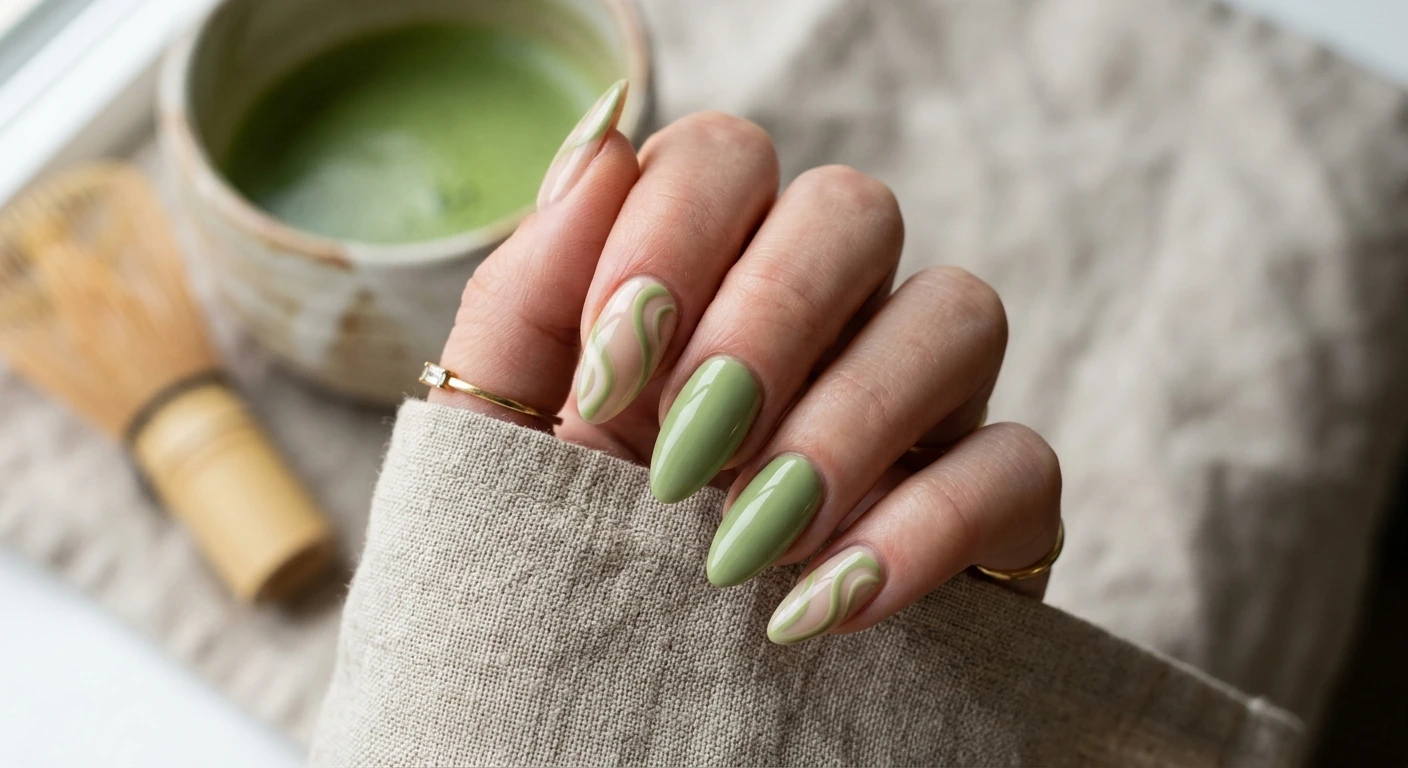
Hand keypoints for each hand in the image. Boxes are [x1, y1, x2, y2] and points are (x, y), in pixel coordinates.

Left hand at [431, 82, 1062, 643]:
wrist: (615, 720)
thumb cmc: (560, 565)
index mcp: (707, 278)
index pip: (727, 158)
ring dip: (847, 421)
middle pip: (854, 210)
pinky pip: (1019, 461)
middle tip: (685, 452)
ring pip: (960, 311)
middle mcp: (826, 319)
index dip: (672, 236)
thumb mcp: (505, 441)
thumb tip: (603, 142)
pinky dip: (926, 526)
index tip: (607, 378)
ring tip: (748, 540)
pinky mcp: (991, 507)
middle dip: (766, 321)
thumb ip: (529, 296)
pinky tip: (827, 603)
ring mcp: (920, 404)